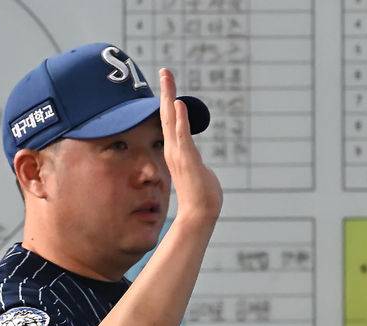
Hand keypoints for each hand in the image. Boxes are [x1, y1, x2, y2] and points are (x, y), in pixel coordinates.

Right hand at [159, 68, 222, 224]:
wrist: (200, 214)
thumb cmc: (202, 197)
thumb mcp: (200, 172)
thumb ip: (197, 163)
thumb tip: (199, 165)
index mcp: (177, 151)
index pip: (171, 123)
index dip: (168, 103)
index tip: (168, 86)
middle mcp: (174, 149)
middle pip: (167, 115)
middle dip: (166, 92)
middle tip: (164, 71)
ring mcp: (179, 154)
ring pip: (171, 120)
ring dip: (168, 97)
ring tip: (166, 77)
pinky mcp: (187, 160)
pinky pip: (182, 135)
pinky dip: (179, 119)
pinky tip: (177, 103)